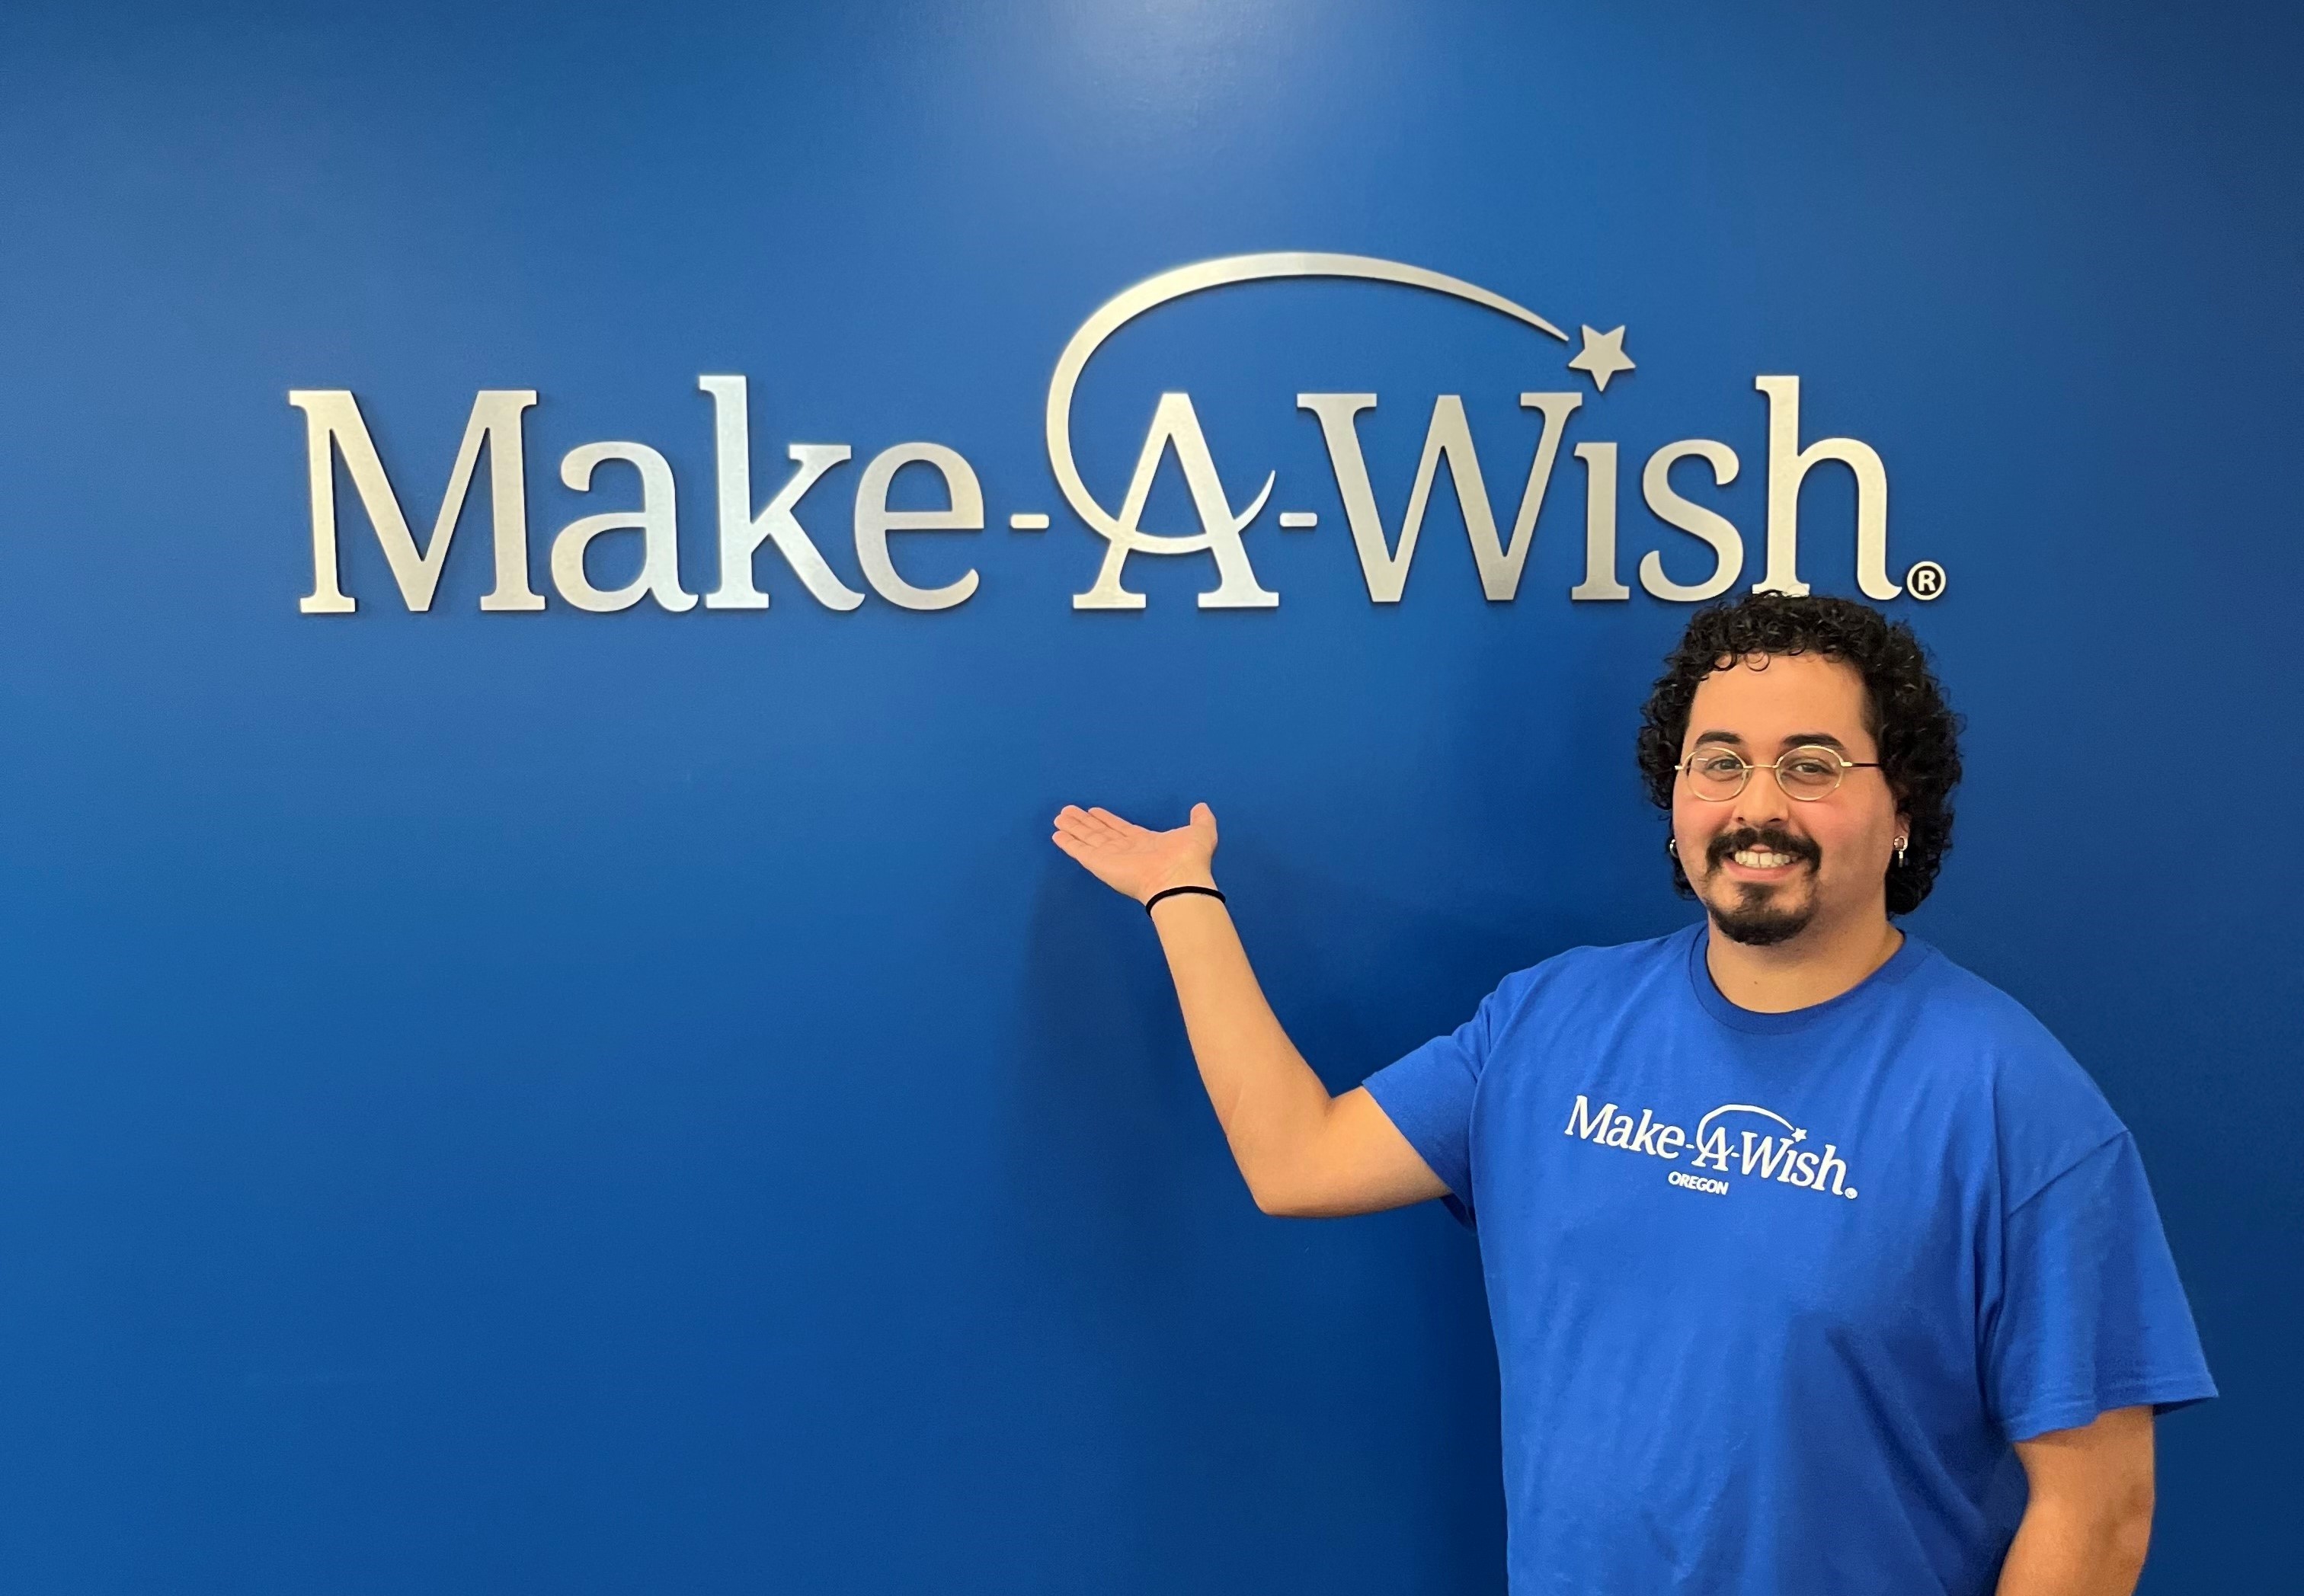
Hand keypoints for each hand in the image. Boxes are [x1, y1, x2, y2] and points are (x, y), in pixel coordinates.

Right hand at [1051, 803, 1218, 904]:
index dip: (1107, 820)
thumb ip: (1201, 818)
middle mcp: (1125, 850)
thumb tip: (1201, 806)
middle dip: (1085, 823)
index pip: (1120, 829)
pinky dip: (1068, 843)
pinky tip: (1057, 835)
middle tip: (1069, 811)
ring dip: (1074, 829)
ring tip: (1059, 817)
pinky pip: (1080, 851)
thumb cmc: (1189, 858)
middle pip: (1100, 833)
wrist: (1179, 880)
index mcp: (1145, 842)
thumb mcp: (1201, 831)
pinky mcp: (1100, 864)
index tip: (1094, 811)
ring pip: (1088, 839)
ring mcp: (1111, 857)